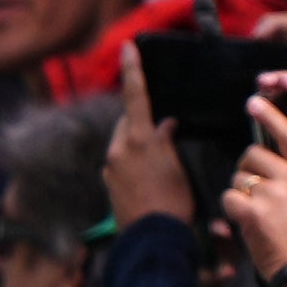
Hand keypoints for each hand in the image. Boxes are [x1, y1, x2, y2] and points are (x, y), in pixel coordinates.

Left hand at [107, 47, 195, 227]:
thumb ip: (167, 142)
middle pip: (127, 122)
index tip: (127, 48)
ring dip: (138, 142)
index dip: (133, 71)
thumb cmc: (173, 202)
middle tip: (161, 127)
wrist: (151, 238)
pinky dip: (133, 160)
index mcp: (137, 140)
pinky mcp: (108, 183)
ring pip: (123, 142)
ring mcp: (109, 168)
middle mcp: (117, 150)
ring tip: (159, 158)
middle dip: (141, 119)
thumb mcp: (177, 167)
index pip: (136, 96)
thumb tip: (165, 125)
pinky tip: (150, 175)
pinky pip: (121, 162)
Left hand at [218, 95, 286, 277]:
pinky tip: (247, 224)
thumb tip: (257, 169)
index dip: (270, 116)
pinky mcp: (253, 210)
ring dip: (239, 194)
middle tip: (255, 196)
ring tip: (257, 216)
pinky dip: (231, 210)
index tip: (254, 101)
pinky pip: (228, 198)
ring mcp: (272, 193)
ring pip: (238, 178)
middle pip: (252, 156)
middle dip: (245, 172)